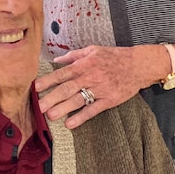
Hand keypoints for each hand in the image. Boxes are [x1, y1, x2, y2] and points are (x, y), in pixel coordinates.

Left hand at [35, 45, 158, 128]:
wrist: (138, 65)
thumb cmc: (114, 56)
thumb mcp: (93, 50)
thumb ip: (74, 56)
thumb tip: (57, 60)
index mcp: (84, 64)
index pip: (62, 73)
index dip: (48, 80)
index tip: (35, 87)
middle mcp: (90, 76)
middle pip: (67, 88)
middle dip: (51, 97)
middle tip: (38, 106)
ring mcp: (100, 89)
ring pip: (78, 100)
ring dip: (63, 108)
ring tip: (50, 116)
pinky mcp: (109, 100)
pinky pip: (93, 109)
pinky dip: (81, 116)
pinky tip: (70, 123)